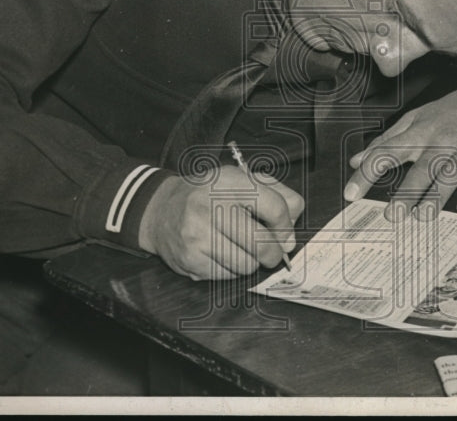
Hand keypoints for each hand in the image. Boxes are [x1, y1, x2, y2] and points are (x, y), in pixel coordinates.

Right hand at [138, 165, 303, 279]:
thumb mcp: (241, 179)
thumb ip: (276, 192)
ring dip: (251, 261)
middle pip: (262, 243)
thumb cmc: (209, 195)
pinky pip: (227, 276)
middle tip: (272, 252)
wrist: (161, 210)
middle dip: (274, 253)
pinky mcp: (190, 259)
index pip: (274, 207)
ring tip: (240, 248)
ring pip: (247, 264)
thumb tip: (295, 221)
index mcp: (229, 181)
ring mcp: (197, 234)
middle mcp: (210, 205)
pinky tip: (221, 253)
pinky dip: (232, 269)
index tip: (285, 234)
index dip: (286, 226)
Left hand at [344, 77, 456, 219]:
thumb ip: (387, 140)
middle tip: (391, 216)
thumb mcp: (417, 118)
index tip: (350, 195)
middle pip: (420, 168)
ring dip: (437, 196)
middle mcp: (441, 142)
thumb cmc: (455, 112)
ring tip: (423, 217)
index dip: (367, 174)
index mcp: (420, 132)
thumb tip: (357, 160)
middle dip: (406, 191)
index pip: (387, 153)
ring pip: (450, 173)